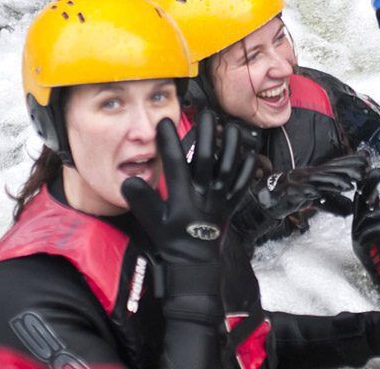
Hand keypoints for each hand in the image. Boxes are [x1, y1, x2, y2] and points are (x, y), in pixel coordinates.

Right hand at [120, 112, 255, 322]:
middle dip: (207, 135)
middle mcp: (203, 195)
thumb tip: (129, 181)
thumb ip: (142, 201)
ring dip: (232, 146)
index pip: (174, 164)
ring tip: (232, 126)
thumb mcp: (152, 223)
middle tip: (206, 113)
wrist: (195, 265)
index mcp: (182, 197)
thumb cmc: (173, 241)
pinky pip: (243, 185)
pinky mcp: (231, 205)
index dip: (168, 142)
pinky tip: (250, 153)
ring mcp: (220, 199)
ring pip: (229, 168)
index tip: (165, 122)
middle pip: (207, 160)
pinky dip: (248, 169)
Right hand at [231, 154, 366, 244]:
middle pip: (329, 171)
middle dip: (347, 169)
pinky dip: (307, 193)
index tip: (366, 159)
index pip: (334, 167)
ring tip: (347, 183)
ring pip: (316, 181)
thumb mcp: (314, 200)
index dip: (350, 162)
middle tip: (364, 169)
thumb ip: (331, 203)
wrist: (264, 199)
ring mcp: (297, 183)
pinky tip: (316, 194)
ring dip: (331, 181)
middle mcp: (307, 175)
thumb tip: (350, 209)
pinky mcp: (287, 193)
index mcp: (314, 174)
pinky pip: (297, 193)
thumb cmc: (289, 198)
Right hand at [352, 169, 379, 290]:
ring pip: (368, 217)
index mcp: (367, 214)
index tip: (376, 166)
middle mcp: (359, 222)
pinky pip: (369, 234)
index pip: (365, 192)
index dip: (368, 179)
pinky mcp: (362, 248)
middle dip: (368, 184)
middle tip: (379, 172)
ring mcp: (358, 235)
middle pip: (360, 199)